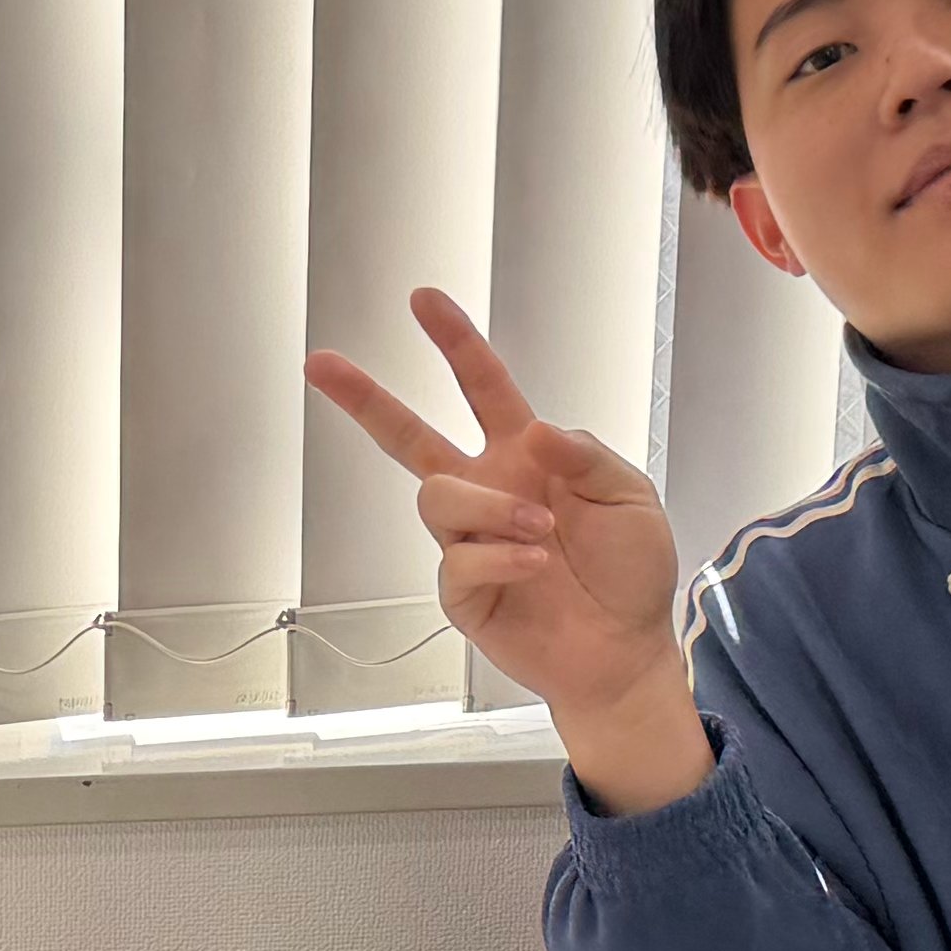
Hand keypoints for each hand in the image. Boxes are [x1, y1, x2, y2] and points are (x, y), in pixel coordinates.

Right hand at [305, 290, 711, 811]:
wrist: (624, 650)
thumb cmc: (630, 572)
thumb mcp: (629, 496)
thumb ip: (586, 455)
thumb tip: (535, 432)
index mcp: (524, 456)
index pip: (481, 388)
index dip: (454, 344)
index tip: (422, 301)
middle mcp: (487, 492)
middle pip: (409, 438)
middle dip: (364, 399)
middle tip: (320, 365)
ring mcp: (468, 542)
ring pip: (436, 498)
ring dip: (490, 508)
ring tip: (541, 533)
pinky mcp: (462, 593)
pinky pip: (457, 560)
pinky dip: (500, 558)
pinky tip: (535, 566)